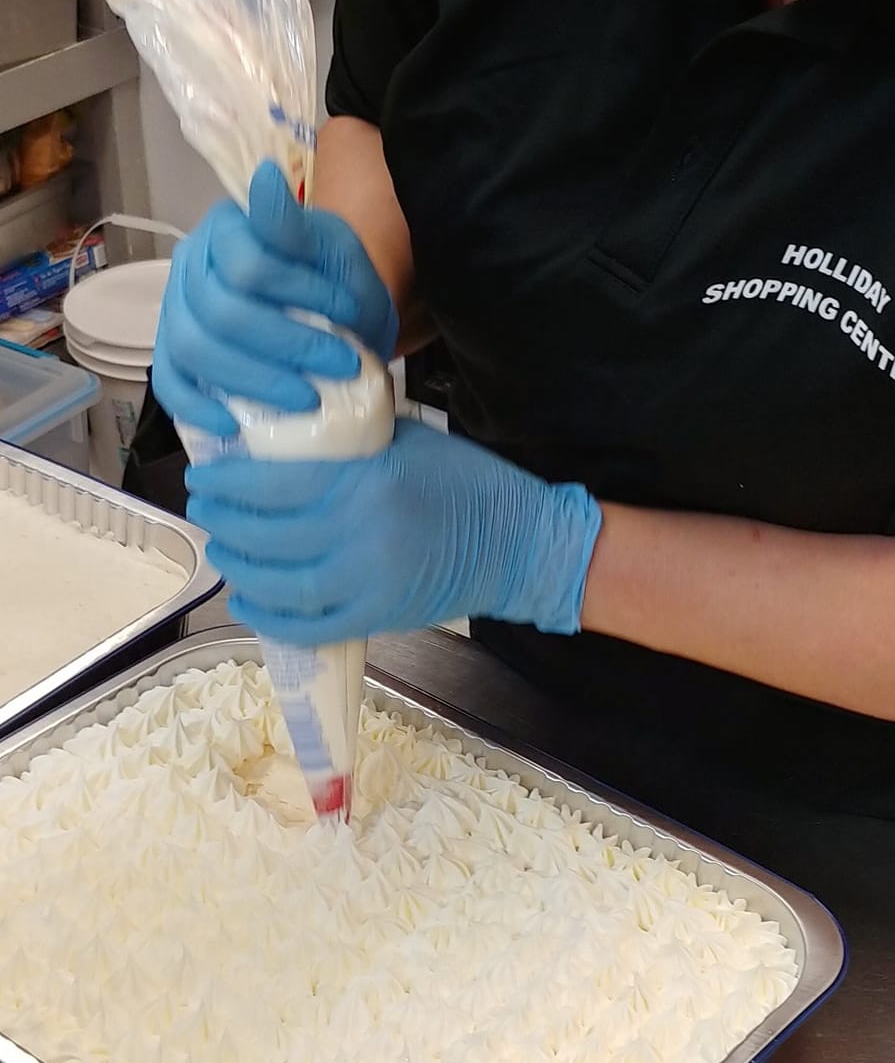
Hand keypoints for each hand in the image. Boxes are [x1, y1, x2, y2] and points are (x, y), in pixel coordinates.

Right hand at [152, 161, 399, 436]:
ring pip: (195, 349)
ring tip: (307, 398)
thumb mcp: (333, 249)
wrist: (339, 325)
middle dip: (289, 345)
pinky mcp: (174, 356)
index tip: (350, 311)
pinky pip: (169, 383)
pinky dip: (197, 407)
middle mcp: (191, 266)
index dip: (302, 294)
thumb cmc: (334, 284)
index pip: (249, 266)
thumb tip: (265, 175)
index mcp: (226, 229)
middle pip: (222, 313)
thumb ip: (295, 225)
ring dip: (255, 379)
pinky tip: (232, 425)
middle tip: (341, 365)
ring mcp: (175, 312)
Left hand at [185, 419, 602, 643]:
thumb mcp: (407, 440)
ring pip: (279, 585)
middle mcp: (361, 537)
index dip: (230, 483)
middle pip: (266, 536)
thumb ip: (349, 441)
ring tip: (223, 550)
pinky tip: (247, 600)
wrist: (522, 544)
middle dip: (224, 523)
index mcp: (367, 484)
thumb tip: (287, 437)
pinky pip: (310, 625)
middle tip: (205, 509)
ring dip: (239, 568)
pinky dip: (271, 617)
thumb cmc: (467, 481)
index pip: (275, 485)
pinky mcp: (378, 617)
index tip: (205, 476)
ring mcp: (368, 584)